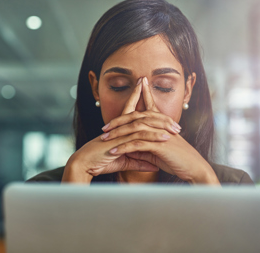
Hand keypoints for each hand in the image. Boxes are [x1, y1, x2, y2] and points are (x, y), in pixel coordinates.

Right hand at [62, 78, 178, 182]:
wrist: (84, 165)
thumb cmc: (100, 162)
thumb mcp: (124, 161)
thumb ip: (140, 161)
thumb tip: (155, 165)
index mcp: (120, 129)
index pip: (132, 111)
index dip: (141, 100)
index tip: (151, 94)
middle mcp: (120, 128)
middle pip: (141, 114)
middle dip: (158, 114)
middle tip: (174, 120)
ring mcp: (119, 133)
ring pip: (143, 125)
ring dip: (160, 126)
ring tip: (175, 129)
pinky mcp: (119, 141)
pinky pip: (138, 138)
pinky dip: (152, 137)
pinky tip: (164, 138)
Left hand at [102, 77, 218, 184]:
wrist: (195, 169)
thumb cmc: (178, 161)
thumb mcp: (158, 152)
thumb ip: (144, 147)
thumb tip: (129, 148)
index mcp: (161, 124)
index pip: (146, 109)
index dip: (135, 102)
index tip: (117, 109)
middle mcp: (160, 125)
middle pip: (134, 117)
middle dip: (117, 121)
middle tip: (104, 127)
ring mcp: (160, 134)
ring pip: (133, 129)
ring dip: (117, 134)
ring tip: (104, 139)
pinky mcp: (159, 145)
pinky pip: (137, 144)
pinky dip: (123, 147)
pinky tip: (113, 151)